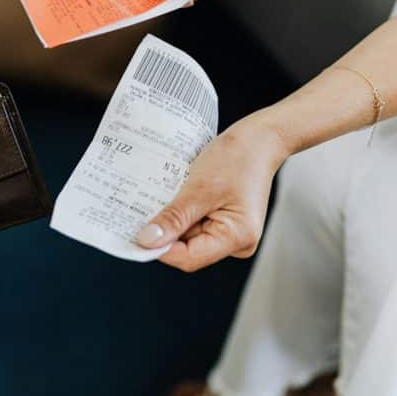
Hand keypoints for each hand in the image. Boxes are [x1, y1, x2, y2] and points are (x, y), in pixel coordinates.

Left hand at [134, 116, 290, 271]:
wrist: (260, 139)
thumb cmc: (238, 158)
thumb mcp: (199, 188)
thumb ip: (174, 218)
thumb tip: (147, 241)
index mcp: (237, 237)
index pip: (189, 258)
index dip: (160, 249)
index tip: (135, 235)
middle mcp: (236, 242)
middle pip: (187, 249)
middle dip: (165, 231)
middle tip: (143, 209)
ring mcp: (230, 232)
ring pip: (188, 235)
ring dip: (172, 219)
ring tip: (165, 195)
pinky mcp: (224, 221)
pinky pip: (195, 223)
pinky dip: (182, 212)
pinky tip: (176, 195)